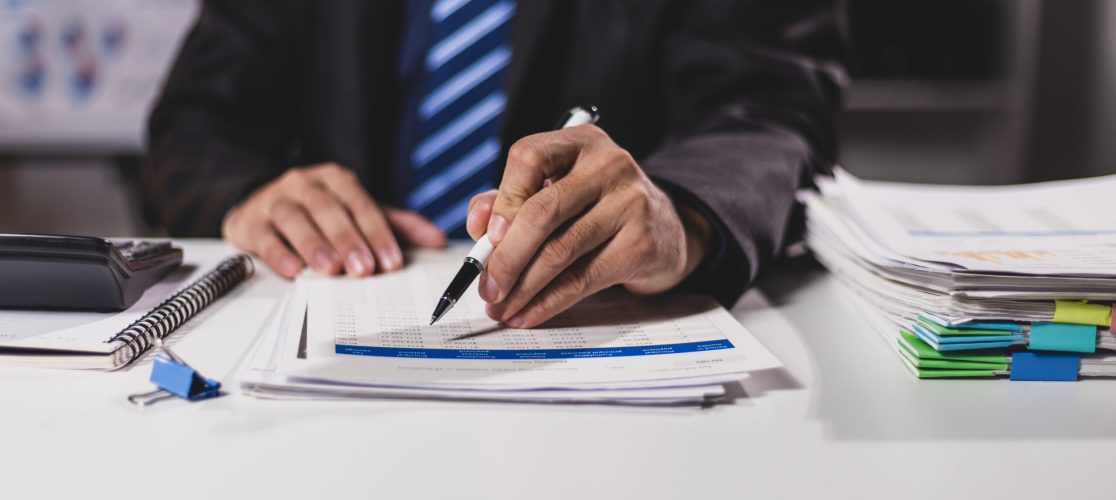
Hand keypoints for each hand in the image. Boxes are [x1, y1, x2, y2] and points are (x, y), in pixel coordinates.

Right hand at [222, 163, 445, 278]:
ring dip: (314, 245)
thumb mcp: (358, 212)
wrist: (262, 203)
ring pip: (295, 219)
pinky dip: (279, 253)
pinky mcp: (250, 221)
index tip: (391, 261)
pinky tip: (293, 270)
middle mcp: (304, 184)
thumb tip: (437, 240)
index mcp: (336, 180)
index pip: (361, 203)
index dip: (377, 232)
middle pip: (328, 210)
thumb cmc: (319, 212)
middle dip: (348, 240)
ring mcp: (274, 201)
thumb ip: (396, 225)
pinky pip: (264, 235)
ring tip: (331, 270)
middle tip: (364, 269)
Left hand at [466, 125, 713, 327]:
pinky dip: (548, 302)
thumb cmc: (598, 208)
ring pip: (561, 251)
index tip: (484, 237)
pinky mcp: (642, 244)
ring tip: (501, 307)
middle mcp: (609, 164)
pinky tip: (529, 314)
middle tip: (486, 288)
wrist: (666, 229)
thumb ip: (511, 200)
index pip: (529, 157)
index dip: (502, 199)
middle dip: (506, 257)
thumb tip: (477, 224)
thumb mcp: (557, 191)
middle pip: (543, 211)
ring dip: (522, 288)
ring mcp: (631, 202)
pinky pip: (583, 280)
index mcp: (581, 141)